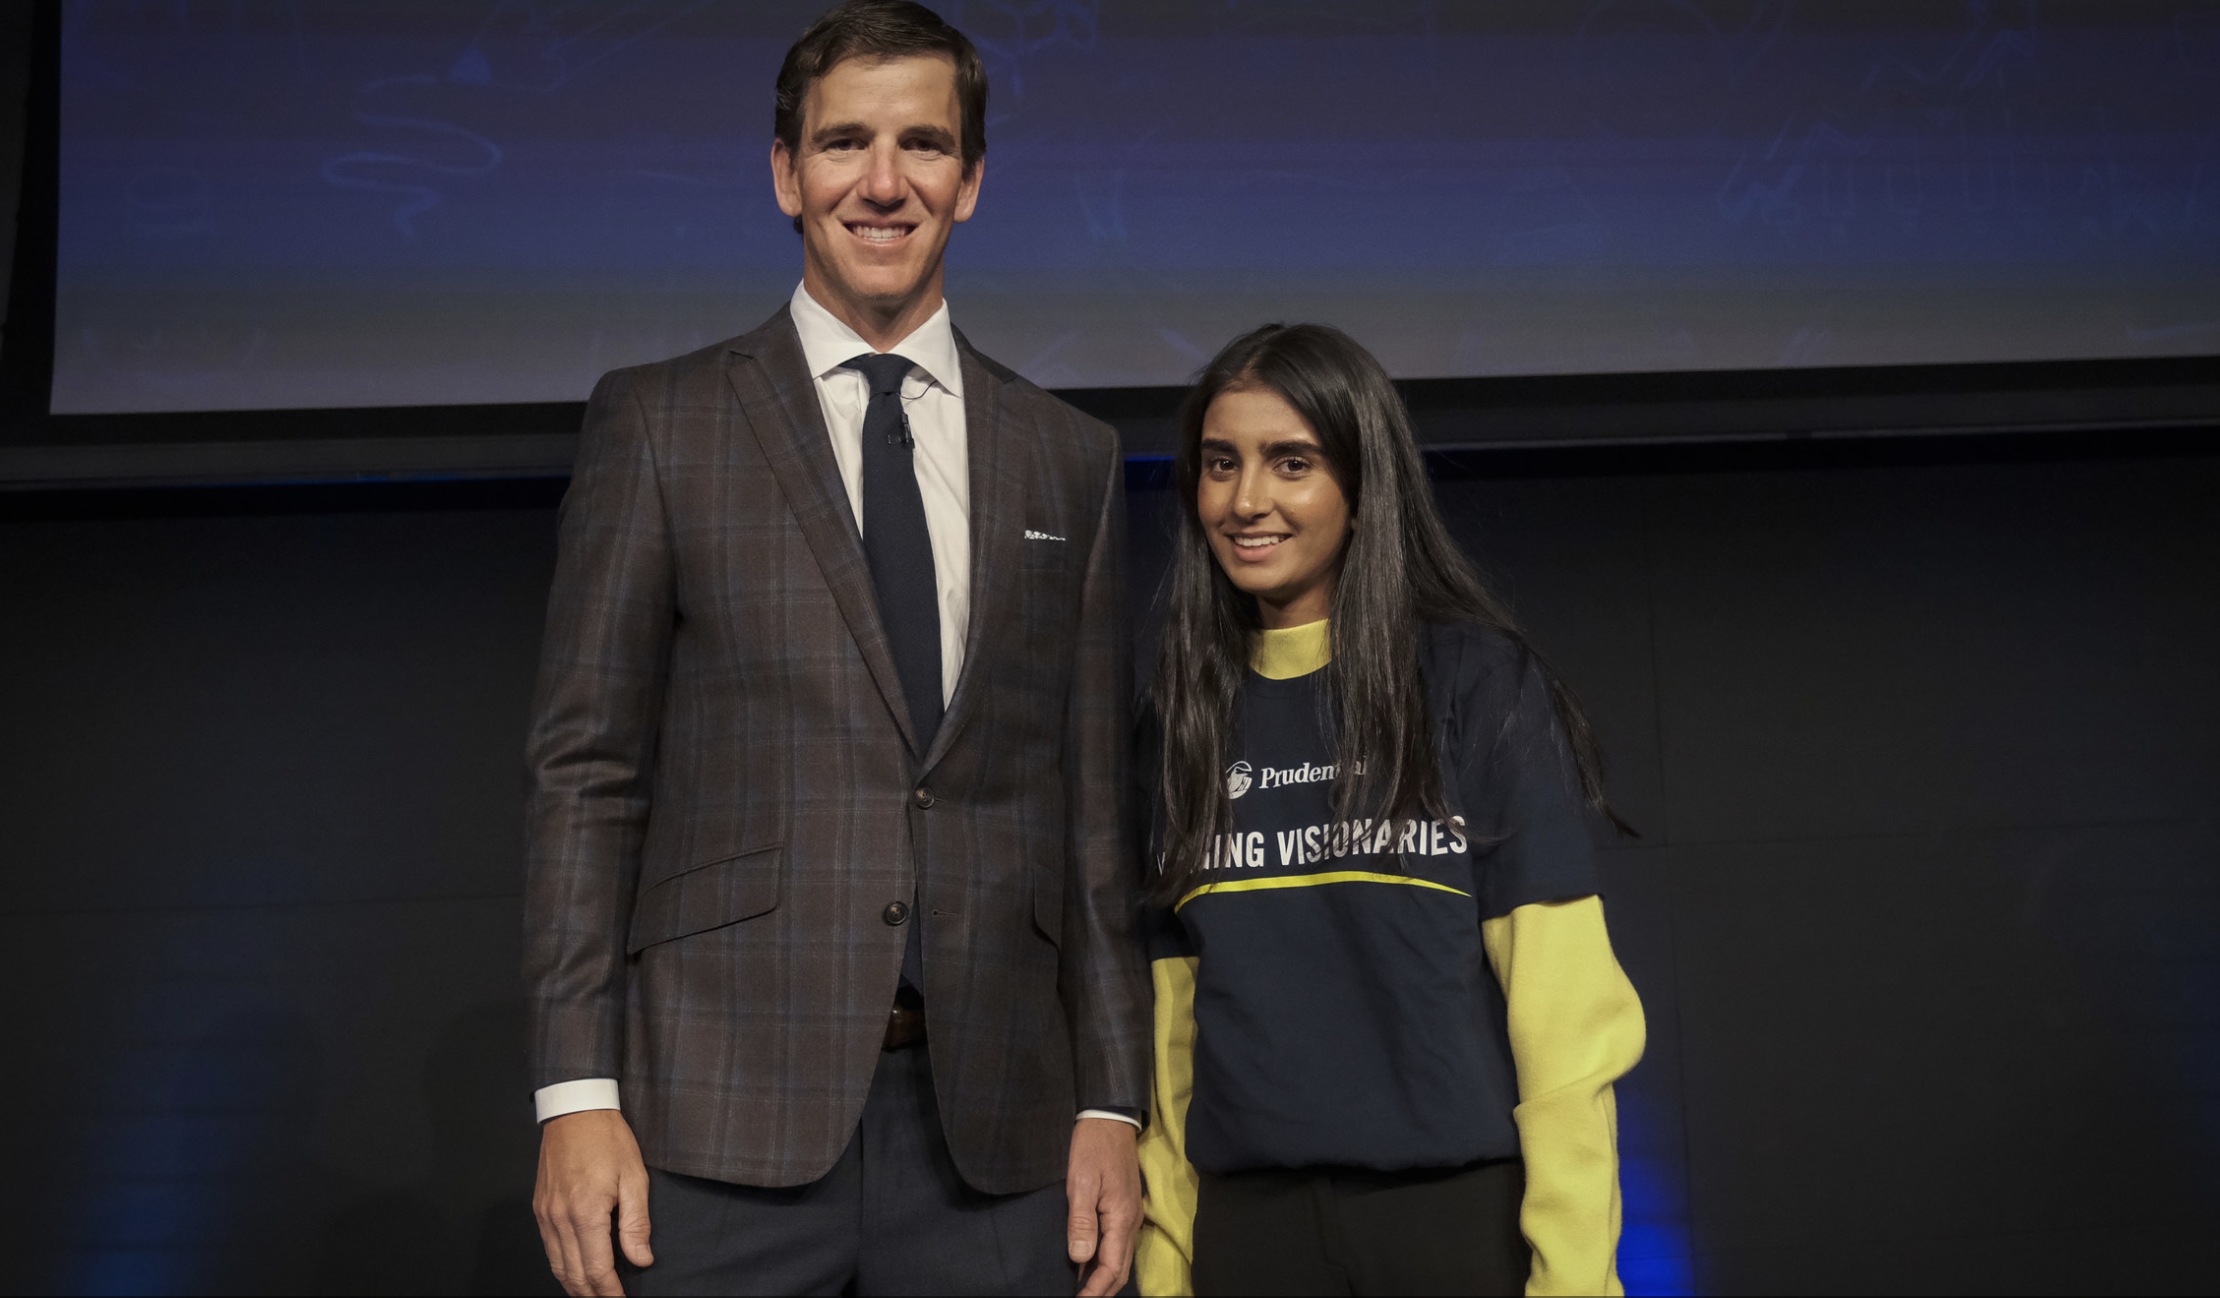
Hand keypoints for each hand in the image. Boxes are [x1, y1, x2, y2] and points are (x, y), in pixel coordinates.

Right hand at [534, 1109, 653, 1296]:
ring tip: (595, 1295)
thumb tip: (640, 1259)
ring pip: (558, 1267)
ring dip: (576, 1287)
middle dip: (593, 1295)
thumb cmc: (607, 1139)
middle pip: (574, 1276)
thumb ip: (637, 1223)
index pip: (598, 1270)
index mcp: (586, 1213)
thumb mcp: (635, 1178)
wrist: (575, 1111)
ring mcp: (546, 1215)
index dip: (611, 1293)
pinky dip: (562, 1268)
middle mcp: (560, 1219)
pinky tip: (576, 1272)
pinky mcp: (540, 1209)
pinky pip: (549, 1250)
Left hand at [1067, 1116, 1141, 1296]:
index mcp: (1121, 1218)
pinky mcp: (1125, 1208)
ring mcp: (1130, 1215)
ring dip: (1104, 1278)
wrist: (1110, 1119)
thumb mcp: (1081, 1183)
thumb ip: (1081, 1221)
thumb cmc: (1092, 1148)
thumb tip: (1080, 1258)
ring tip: (1082, 1290)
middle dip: (1102, 1291)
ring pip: (1121, 1258)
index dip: (1095, 1290)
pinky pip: (1118, 1244)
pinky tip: (1087, 1264)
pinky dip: (1105, 1261)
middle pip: (1121, 1269)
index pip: (1112, 1267)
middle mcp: (1131, 1221)